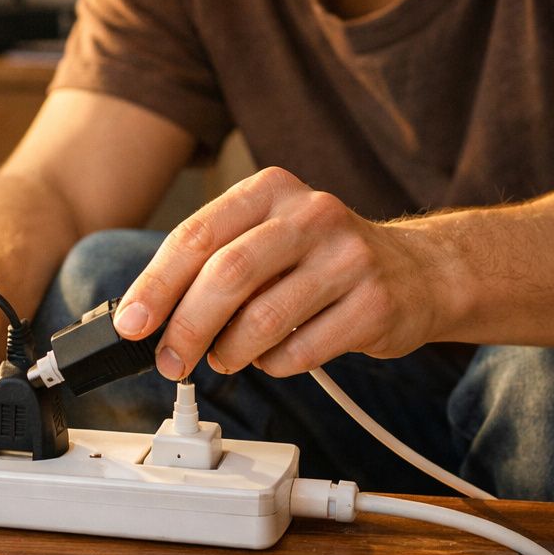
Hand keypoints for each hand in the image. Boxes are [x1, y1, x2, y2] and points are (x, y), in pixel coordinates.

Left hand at [114, 167, 445, 378]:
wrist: (421, 271)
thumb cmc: (322, 259)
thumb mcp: (267, 237)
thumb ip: (213, 264)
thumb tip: (148, 315)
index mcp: (270, 190)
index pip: (196, 235)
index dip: (156, 285)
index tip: (132, 324)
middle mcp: (311, 213)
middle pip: (228, 275)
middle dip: (187, 327)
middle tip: (170, 361)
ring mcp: (349, 257)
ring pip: (264, 318)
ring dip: (230, 352)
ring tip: (223, 358)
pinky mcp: (376, 303)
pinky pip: (303, 349)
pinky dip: (273, 365)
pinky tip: (272, 358)